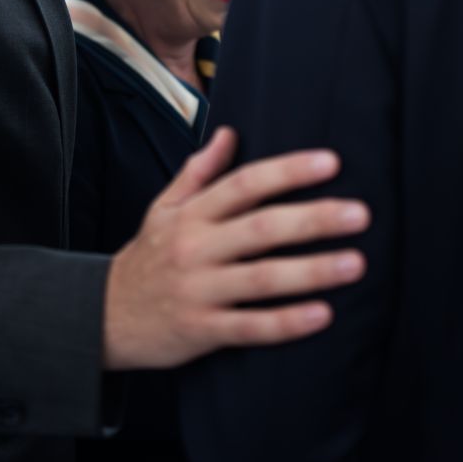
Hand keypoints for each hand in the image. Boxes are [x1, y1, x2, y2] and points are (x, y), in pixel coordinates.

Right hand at [102, 126, 368, 370]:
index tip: (330, 163)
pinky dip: (287, 323)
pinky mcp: (202, 330)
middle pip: (261, 229)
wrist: (102, 315)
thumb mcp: (163, 208)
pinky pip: (250, 327)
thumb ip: (199, 172)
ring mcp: (199, 290)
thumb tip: (229, 131)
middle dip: (312, 219)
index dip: (287, 171)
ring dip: (311, 271)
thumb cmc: (147, 257)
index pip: (244, 185)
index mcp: (192, 215)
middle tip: (360, 213)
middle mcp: (196, 248)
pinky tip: (322, 315)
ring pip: (261, 279)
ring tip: (355, 263)